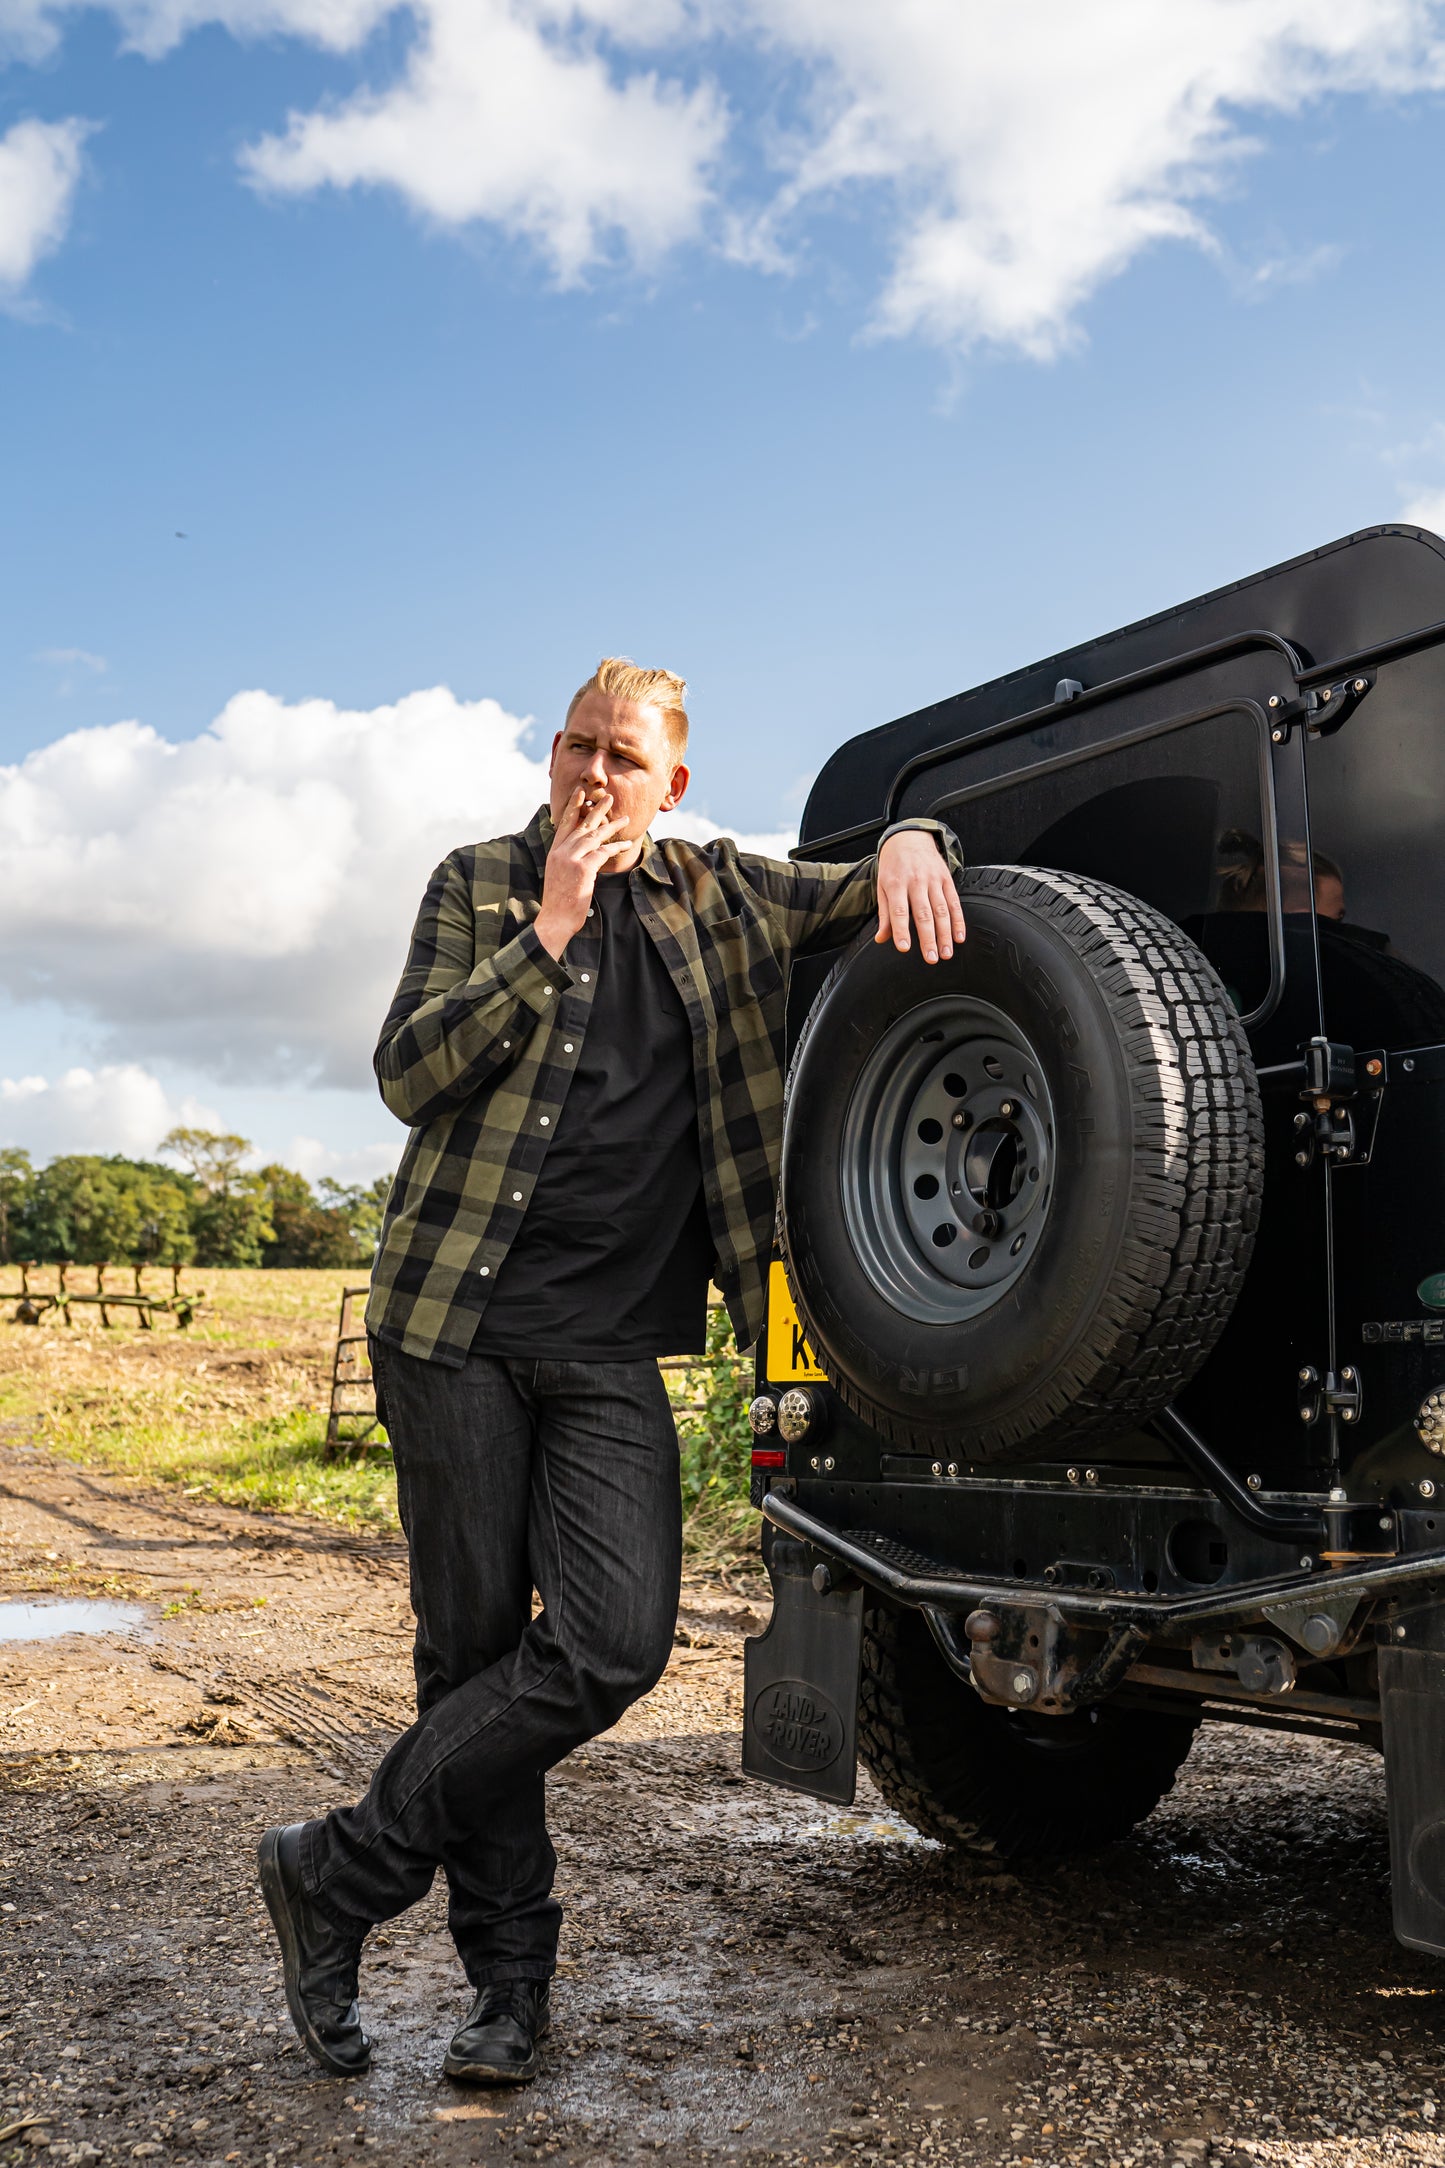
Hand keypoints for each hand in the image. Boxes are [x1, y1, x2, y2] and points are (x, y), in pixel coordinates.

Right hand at [534, 787, 630, 957]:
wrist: (555, 919)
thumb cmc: (559, 902)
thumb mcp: (559, 876)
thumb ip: (568, 860)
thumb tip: (582, 853)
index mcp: (554, 853)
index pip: (564, 824)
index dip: (573, 808)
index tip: (581, 794)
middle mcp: (561, 852)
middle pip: (581, 825)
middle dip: (595, 810)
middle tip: (608, 797)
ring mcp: (571, 859)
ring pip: (593, 836)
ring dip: (611, 826)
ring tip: (624, 818)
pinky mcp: (582, 869)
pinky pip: (603, 852)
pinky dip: (615, 847)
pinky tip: (626, 843)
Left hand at [874, 831, 966, 963]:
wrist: (909, 838)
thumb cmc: (893, 866)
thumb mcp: (882, 887)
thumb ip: (884, 914)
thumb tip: (881, 939)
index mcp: (895, 884)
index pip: (899, 911)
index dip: (901, 930)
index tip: (904, 948)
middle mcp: (915, 882)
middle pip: (923, 914)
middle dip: (929, 938)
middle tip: (932, 958)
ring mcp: (933, 880)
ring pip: (941, 910)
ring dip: (946, 934)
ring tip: (946, 953)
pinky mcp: (946, 879)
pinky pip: (954, 903)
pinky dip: (958, 921)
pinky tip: (959, 936)